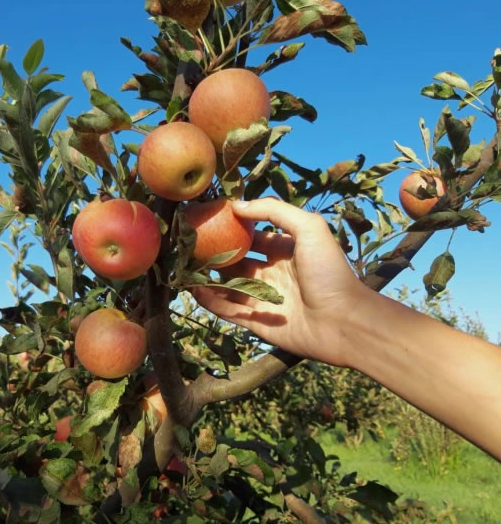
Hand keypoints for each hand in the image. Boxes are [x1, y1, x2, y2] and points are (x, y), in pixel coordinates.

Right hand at [192, 197, 366, 364]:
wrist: (343, 322)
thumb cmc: (329, 271)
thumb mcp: (309, 228)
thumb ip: (275, 211)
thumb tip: (237, 205)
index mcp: (284, 249)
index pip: (253, 235)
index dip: (233, 227)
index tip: (208, 218)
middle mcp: (272, 272)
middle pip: (236, 260)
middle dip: (216, 253)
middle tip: (190, 245)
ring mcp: (263, 297)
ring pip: (228, 285)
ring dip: (208, 277)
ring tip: (184, 267)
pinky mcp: (257, 321)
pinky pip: (229, 309)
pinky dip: (211, 301)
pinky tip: (193, 290)